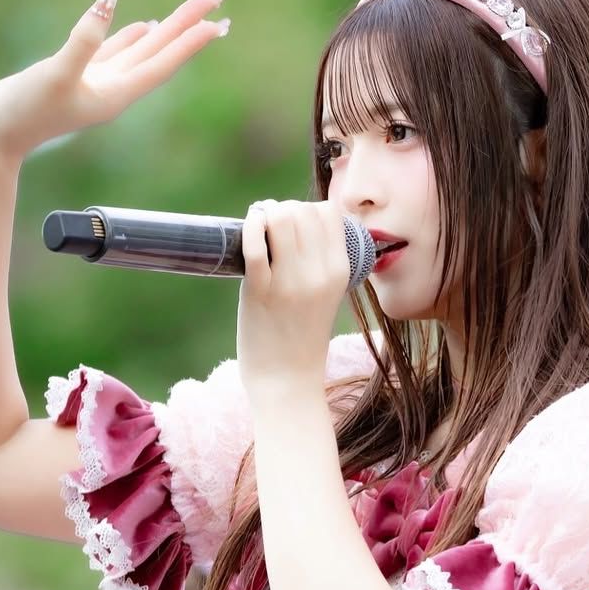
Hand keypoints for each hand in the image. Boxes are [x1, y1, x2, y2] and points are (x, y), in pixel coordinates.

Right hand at [0, 0, 229, 160]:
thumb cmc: (24, 110)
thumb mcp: (56, 74)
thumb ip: (83, 41)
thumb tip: (108, 4)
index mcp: (117, 93)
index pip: (164, 62)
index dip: (191, 40)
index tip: (217, 19)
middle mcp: (115, 90)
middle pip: (161, 52)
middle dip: (189, 26)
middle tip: (218, 0)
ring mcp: (99, 83)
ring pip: (142, 51)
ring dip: (168, 32)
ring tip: (193, 14)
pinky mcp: (80, 76)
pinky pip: (116, 53)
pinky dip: (133, 38)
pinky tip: (146, 27)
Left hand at [236, 199, 350, 392]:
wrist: (287, 380)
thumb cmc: (302, 336)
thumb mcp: (327, 296)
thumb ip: (320, 263)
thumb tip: (297, 221)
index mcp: (340, 273)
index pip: (329, 214)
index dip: (308, 209)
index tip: (295, 223)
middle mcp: (318, 275)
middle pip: (302, 211)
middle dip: (284, 209)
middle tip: (271, 224)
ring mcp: (289, 283)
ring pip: (281, 218)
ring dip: (266, 213)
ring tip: (259, 226)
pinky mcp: (259, 291)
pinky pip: (255, 242)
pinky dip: (250, 225)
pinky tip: (248, 227)